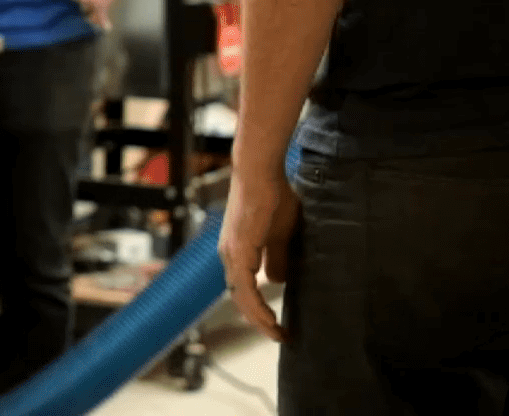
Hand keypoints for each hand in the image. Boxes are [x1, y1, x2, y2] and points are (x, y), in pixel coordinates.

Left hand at [218, 165, 298, 341]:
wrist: (261, 172)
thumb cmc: (273, 197)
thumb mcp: (280, 234)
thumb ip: (276, 257)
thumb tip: (276, 281)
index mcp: (237, 251)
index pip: (243, 289)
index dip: (257, 309)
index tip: (277, 326)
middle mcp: (228, 254)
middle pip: (240, 298)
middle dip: (259, 321)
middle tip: (279, 336)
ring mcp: (231, 252)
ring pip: (241, 296)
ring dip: (259, 318)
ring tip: (277, 333)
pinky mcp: (239, 248)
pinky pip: (245, 286)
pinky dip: (256, 305)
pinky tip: (269, 317)